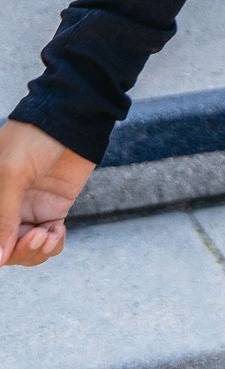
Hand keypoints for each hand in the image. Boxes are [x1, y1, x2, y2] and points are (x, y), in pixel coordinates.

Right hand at [0, 119, 95, 268]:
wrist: (72, 118)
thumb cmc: (34, 137)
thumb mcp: (11, 174)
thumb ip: (3, 217)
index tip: (10, 248)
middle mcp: (6, 205)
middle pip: (6, 248)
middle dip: (20, 251)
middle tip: (36, 237)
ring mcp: (29, 208)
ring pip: (27, 249)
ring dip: (37, 251)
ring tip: (48, 235)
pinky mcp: (53, 208)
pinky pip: (49, 240)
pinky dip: (53, 245)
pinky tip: (57, 233)